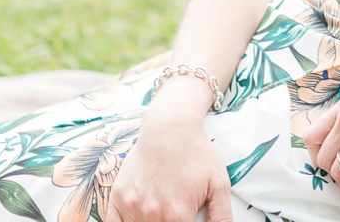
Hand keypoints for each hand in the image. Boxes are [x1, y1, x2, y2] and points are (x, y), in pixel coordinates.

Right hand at [107, 107, 232, 221]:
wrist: (169, 127)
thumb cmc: (196, 153)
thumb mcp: (219, 185)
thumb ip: (221, 217)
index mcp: (178, 216)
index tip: (184, 220)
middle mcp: (152, 215)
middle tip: (174, 215)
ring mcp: (132, 206)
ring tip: (160, 213)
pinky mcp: (117, 197)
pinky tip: (136, 219)